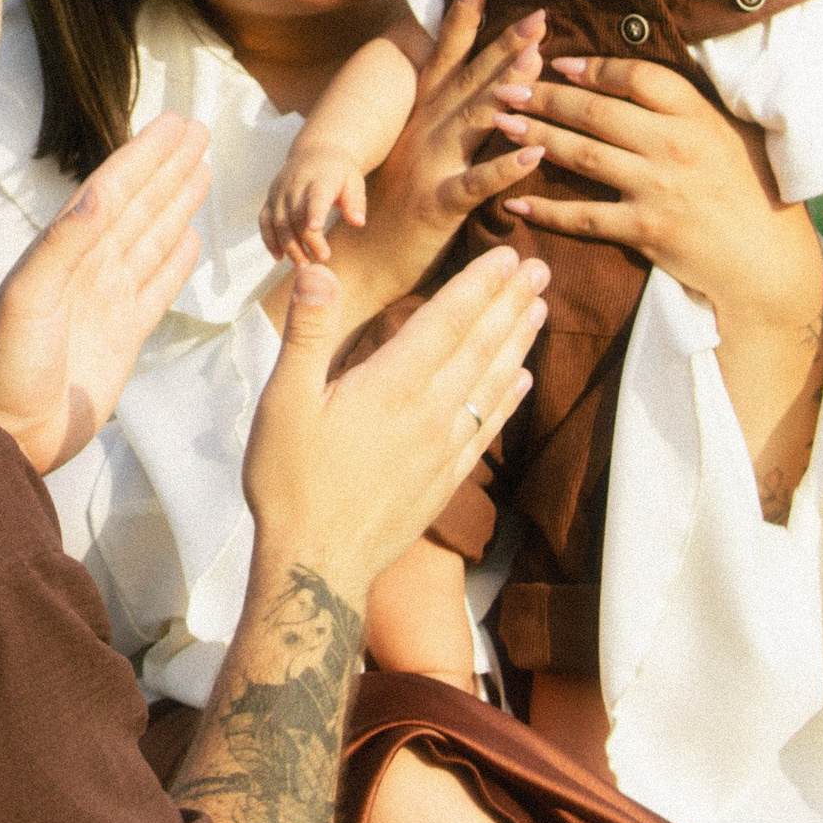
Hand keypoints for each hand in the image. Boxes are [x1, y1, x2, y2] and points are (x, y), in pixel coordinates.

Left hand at [0, 116, 209, 473]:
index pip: (114, 189)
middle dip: (169, 167)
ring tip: (202, 169)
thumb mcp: (29, 296)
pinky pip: (158, 287)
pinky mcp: (124, 335)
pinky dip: (176, 261)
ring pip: (152, 238)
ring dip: (177, 203)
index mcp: (64, 250)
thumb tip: (101, 191)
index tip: (176, 123)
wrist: (6, 432)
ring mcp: (108, 300)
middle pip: (139, 205)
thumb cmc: (4, 364)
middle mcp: (88, 268)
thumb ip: (64, 242)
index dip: (146, 155)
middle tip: (199, 130)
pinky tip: (190, 238)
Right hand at [243, 246, 545, 607]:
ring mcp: (442, 448)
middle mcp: (428, 411)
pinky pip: (487, 428)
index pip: (447, 320)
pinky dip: (508, 399)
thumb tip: (319, 270)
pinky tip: (521, 381)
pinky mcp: (444, 479)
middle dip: (511, 303)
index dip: (479, 284)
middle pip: (480, 345)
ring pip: (491, 383)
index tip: (507, 255)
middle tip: (540, 269)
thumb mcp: (282, 400)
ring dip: (518, 342)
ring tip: (539, 310)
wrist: (318, 567)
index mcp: (391, 385)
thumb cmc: (291, 482)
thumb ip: (307, 333)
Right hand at [261, 134, 370, 266]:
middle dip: (307, 240)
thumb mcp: (354, 181)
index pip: (316, 196)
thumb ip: (355, 202)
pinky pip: (265, 222)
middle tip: (322, 259)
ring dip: (289, 246)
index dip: (314, 212)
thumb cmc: (339, 173)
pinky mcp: (270, 200)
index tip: (315, 228)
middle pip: (297, 216)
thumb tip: (358, 222)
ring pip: (279, 222)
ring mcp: (280, 193)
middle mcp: (295, 185)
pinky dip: (269, 240)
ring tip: (303, 265)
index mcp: (319, 179)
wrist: (315, 152)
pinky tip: (279, 257)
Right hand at [349, 0, 546, 291]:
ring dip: (507, 91)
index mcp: (418, 119)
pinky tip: (535, 154)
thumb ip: (443, 124)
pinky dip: (505, 167)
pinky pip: (475, 184)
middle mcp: (423, 133)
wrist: (355, 262)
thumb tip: (481, 92)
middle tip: (539, 14)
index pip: (443, 59)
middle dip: (504, 45)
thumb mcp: (414, 156)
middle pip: (469, 80)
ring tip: (540, 66)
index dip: (463, 20)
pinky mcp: (437, 206)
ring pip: (473, 121)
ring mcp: (429, 167)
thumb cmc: (390, 210)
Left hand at [499, 52, 815, 319]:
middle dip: (543, 96)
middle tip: (505, 86)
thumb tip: (629, 75)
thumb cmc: (746, 189)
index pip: (635, 76)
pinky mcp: (645, 230)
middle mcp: (674, 146)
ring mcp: (658, 188)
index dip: (591, 67)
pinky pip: (584, 216)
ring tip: (501, 125)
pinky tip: (515, 200)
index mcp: (696, 114)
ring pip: (582, 155)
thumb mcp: (726, 133)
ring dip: (536, 138)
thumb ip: (683, 106)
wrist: (764, 259)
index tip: (555, 61)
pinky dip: (546, 209)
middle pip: (596, 112)